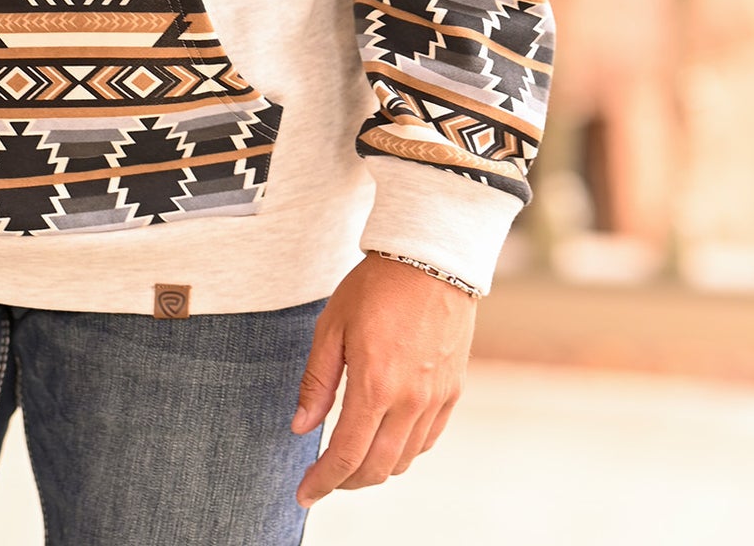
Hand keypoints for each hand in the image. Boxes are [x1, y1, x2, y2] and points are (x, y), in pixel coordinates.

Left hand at [291, 251, 475, 505]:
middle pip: (377, 468)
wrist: (431, 259)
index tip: (305, 494)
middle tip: (324, 479)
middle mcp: (409, 400)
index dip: (323, 481)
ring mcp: (435, 398)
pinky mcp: (453, 392)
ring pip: (405, 459)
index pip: (346, 454)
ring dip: (376, 470)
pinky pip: (428, 439)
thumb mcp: (331, 326)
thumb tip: (300, 426)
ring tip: (352, 460)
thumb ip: (317, 382)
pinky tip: (386, 440)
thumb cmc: (375, 286)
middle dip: (346, 482)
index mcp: (375, 384)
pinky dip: (405, 451)